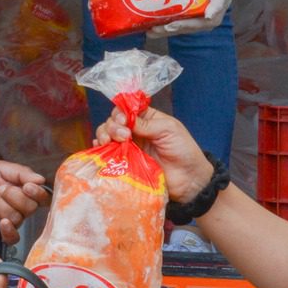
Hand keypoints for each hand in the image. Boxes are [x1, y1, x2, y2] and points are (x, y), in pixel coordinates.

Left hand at [0, 161, 50, 238]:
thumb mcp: (0, 168)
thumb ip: (21, 173)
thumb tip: (41, 180)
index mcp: (23, 191)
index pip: (41, 196)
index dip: (38, 193)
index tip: (27, 186)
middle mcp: (19, 207)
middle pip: (31, 207)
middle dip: (15, 196)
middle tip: (0, 188)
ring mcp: (9, 220)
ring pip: (18, 217)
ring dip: (1, 204)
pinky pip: (12, 237)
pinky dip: (9, 230)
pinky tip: (1, 222)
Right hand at [94, 105, 215, 203]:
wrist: (188, 179)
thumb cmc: (183, 150)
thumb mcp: (169, 130)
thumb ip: (146, 124)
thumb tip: (125, 119)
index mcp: (147, 119)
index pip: (127, 109)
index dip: (120, 112)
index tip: (123, 121)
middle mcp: (136, 130)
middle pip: (114, 121)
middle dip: (113, 125)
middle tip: (123, 135)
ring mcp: (130, 147)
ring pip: (108, 135)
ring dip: (105, 134)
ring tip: (110, 142)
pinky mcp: (126, 162)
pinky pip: (108, 153)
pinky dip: (100, 148)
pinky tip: (100, 148)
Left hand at [150, 0, 233, 36]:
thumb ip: (216, 6)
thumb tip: (209, 17)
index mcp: (209, 21)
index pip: (192, 25)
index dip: (180, 26)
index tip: (168, 27)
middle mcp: (199, 23)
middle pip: (180, 28)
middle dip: (165, 30)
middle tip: (152, 31)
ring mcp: (192, 19)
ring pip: (175, 26)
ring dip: (162, 29)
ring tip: (148, 31)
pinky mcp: (187, 14)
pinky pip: (174, 18)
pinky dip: (164, 21)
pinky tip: (152, 22)